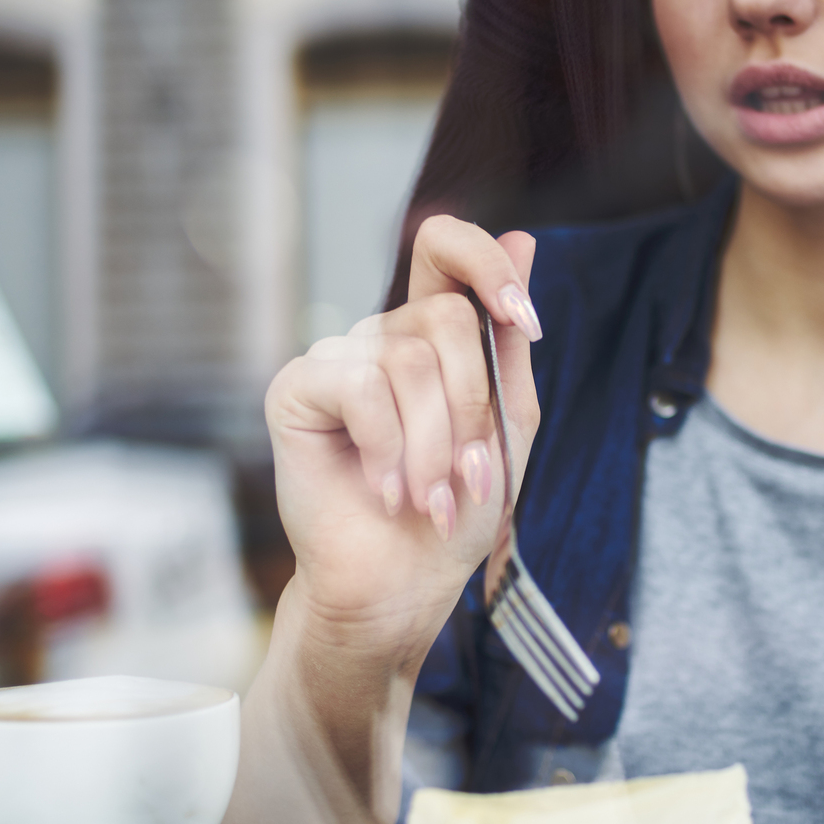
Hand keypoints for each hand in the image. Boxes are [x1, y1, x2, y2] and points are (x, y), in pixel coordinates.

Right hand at [264, 215, 541, 662]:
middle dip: (471, 406)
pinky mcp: (297, 389)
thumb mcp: (505, 420)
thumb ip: (509, 337)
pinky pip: (359, 386)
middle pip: (446, 317)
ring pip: (408, 360)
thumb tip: (525, 239)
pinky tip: (384, 489)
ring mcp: (337, 358)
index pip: (446, 246)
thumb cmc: (456, 508)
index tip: (525, 321)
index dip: (486, 263)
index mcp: (432, 334)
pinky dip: (386, 447)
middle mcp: (382, 336)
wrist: (402, 583)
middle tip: (466, 474)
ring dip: (433, 445)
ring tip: (428, 497)